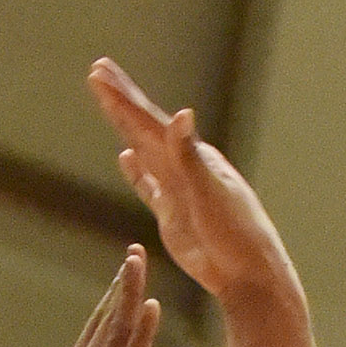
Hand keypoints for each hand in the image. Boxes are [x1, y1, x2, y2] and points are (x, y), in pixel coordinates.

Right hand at [0, 247, 159, 346]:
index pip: (96, 325)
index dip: (112, 296)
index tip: (124, 270)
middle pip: (108, 317)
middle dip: (123, 283)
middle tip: (136, 251)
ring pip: (118, 330)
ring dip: (130, 294)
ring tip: (139, 263)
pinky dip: (141, 332)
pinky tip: (151, 307)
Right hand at [87, 59, 293, 304]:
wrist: (248, 274)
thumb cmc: (237, 233)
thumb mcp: (210, 192)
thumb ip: (189, 155)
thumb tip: (181, 114)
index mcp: (192, 157)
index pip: (150, 122)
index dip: (123, 98)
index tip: (100, 73)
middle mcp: (184, 167)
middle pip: (144, 127)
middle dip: (120, 101)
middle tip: (97, 72)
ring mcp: (177, 190)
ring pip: (144, 151)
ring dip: (125, 128)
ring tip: (109, 104)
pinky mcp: (173, 216)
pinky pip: (148, 187)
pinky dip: (135, 172)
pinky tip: (125, 158)